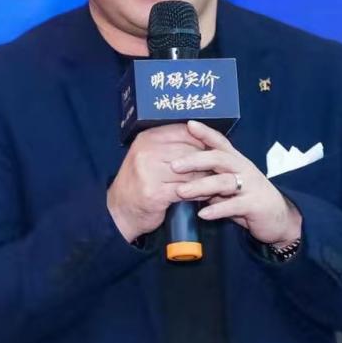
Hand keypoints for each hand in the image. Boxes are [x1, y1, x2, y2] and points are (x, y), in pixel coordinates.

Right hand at [106, 124, 209, 242]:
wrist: (119, 211)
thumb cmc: (141, 182)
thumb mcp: (150, 157)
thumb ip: (171, 146)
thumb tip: (205, 139)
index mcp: (147, 138)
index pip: (183, 131)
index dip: (202, 140)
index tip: (215, 149)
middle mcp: (146, 151)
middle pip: (189, 151)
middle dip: (207, 162)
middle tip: (221, 168)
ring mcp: (149, 172)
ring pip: (190, 172)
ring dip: (206, 179)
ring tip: (216, 183)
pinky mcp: (154, 192)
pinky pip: (185, 190)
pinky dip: (198, 194)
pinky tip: (205, 196)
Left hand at [169, 120, 302, 247]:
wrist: (279, 219)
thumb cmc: (248, 199)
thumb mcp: (229, 185)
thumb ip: (209, 179)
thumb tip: (180, 176)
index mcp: (236, 161)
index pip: (220, 142)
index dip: (206, 132)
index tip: (189, 124)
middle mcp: (244, 169)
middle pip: (219, 158)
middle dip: (195, 160)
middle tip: (173, 166)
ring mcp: (251, 186)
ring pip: (224, 182)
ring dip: (201, 186)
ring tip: (181, 192)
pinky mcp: (255, 205)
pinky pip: (234, 206)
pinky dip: (217, 209)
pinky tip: (202, 214)